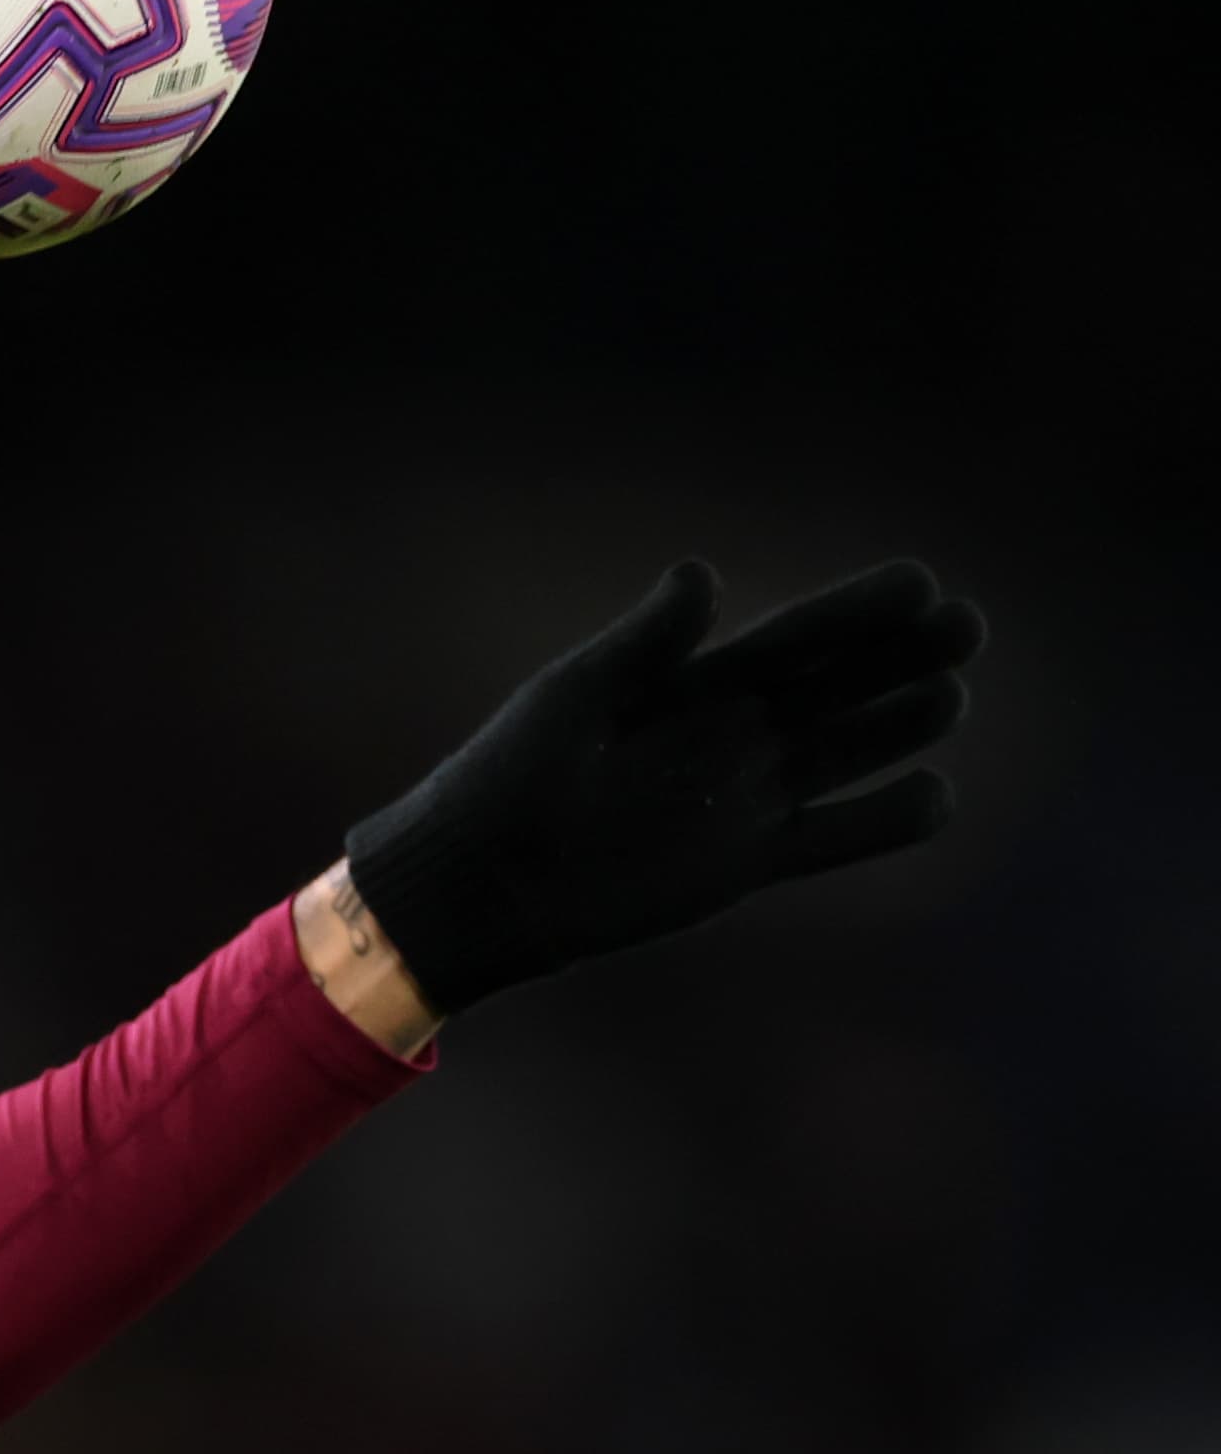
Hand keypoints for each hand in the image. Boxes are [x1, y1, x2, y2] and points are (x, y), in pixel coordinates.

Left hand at [343, 559, 985, 1014]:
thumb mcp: (575, 698)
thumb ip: (646, 643)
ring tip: (954, 694)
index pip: (792, 638)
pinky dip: (882, 821)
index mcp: (689, 681)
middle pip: (834, 686)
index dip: (855, 611)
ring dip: (899, 725)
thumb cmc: (510, 776)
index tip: (920, 581)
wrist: (485, 880)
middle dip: (898, 656)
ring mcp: (743, 797)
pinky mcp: (745, 861)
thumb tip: (704, 573)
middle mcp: (728, 733)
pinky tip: (939, 797)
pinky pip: (831, 838)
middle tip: (968, 623)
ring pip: (843, 753)